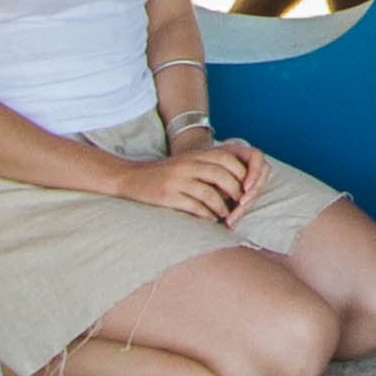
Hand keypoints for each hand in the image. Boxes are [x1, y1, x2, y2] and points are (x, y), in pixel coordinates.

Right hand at [118, 142, 259, 222]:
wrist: (130, 178)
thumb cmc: (163, 174)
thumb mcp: (185, 163)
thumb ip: (207, 167)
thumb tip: (236, 183)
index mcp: (193, 155)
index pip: (226, 158)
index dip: (240, 172)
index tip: (245, 186)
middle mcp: (186, 165)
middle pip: (220, 175)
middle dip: (235, 192)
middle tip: (240, 204)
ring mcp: (176, 181)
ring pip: (209, 194)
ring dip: (222, 207)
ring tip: (226, 215)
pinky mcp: (167, 196)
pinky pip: (194, 207)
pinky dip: (206, 216)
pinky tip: (210, 220)